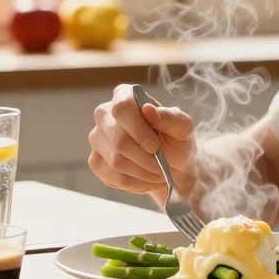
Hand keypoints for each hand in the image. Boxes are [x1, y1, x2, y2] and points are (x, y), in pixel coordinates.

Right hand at [87, 84, 195, 202]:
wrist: (172, 165)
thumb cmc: (177, 140)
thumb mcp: (182, 127)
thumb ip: (169, 117)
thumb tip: (147, 109)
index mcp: (125, 96)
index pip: (121, 108)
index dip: (137, 129)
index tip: (154, 146)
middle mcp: (105, 114)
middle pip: (116, 138)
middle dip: (143, 156)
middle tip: (161, 165)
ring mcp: (97, 138)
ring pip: (115, 160)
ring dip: (143, 171)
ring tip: (159, 173)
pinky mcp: (96, 162)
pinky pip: (113, 177)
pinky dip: (136, 182)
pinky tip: (148, 179)